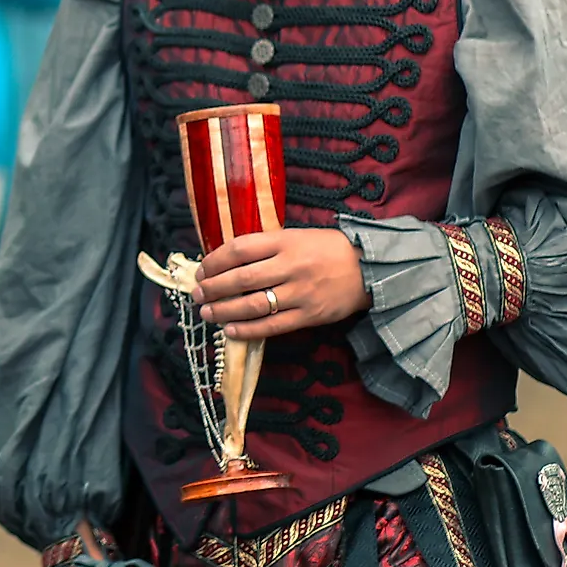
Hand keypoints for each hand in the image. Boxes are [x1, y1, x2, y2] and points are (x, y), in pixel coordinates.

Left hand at [195, 227, 366, 338]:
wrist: (370, 269)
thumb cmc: (327, 250)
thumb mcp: (296, 237)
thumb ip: (265, 247)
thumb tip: (226, 260)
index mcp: (285, 242)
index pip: (239, 250)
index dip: (214, 261)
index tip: (201, 270)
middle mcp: (291, 266)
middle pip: (241, 279)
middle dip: (212, 288)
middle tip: (196, 294)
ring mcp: (301, 293)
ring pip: (253, 304)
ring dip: (224, 310)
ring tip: (206, 313)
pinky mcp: (310, 316)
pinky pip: (273, 326)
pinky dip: (248, 330)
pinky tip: (230, 330)